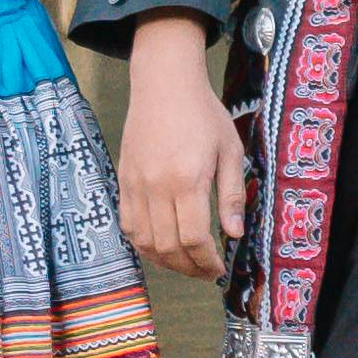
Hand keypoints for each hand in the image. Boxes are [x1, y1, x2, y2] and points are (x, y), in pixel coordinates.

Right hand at [116, 15, 247, 282]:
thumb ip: (231, 195)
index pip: (194, 238)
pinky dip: (142, 245)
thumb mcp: (230, 150)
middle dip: (189, 268)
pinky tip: (160, 247)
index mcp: (188, 179)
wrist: (164, 86)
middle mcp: (157, 187)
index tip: (219, 269)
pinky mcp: (123, 181)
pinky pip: (127, 225)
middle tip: (205, 272)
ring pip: (144, 241)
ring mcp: (136, 185)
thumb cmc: (203, 115)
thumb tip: (234, 234)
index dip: (206, 262)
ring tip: (185, 264)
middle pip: (168, 246)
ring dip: (165, 261)